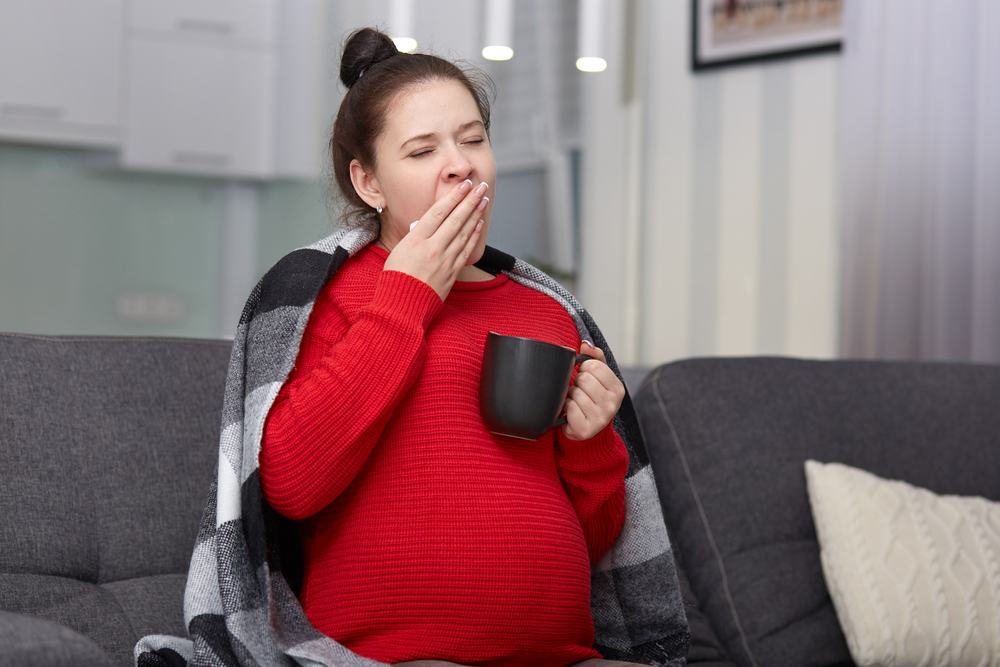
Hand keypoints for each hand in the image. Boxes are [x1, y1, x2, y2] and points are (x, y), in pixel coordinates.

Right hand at [382, 179, 488, 300]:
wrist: (402, 306)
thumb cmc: (395, 278)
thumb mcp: (399, 250)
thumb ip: (415, 236)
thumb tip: (429, 223)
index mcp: (415, 240)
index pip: (438, 212)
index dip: (453, 197)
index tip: (464, 186)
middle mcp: (432, 248)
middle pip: (455, 219)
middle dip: (470, 200)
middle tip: (481, 187)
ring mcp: (445, 260)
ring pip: (464, 232)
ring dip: (475, 215)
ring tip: (483, 201)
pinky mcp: (452, 272)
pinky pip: (466, 250)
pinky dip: (473, 236)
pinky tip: (479, 225)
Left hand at [560, 342, 625, 441]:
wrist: (587, 429)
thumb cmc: (592, 399)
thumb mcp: (598, 377)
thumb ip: (594, 358)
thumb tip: (586, 344)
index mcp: (618, 389)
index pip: (594, 365)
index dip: (584, 368)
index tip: (586, 377)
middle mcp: (613, 404)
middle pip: (584, 379)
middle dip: (577, 383)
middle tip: (581, 391)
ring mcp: (601, 418)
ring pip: (575, 393)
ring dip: (571, 396)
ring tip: (577, 402)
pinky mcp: (586, 429)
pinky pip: (569, 408)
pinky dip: (566, 408)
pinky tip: (573, 412)